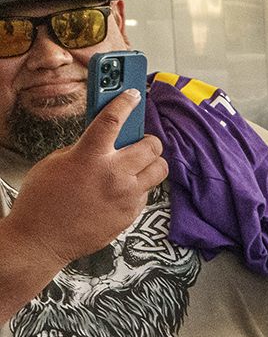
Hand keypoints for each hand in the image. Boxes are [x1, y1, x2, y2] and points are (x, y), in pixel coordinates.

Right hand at [7, 90, 167, 264]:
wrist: (40, 241)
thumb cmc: (41, 202)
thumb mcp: (55, 163)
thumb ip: (82, 149)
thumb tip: (102, 141)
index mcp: (89, 157)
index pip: (113, 120)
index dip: (125, 102)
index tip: (133, 95)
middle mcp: (113, 174)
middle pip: (151, 144)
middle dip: (147, 140)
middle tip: (138, 143)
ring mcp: (125, 195)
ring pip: (159, 168)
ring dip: (151, 163)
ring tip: (136, 165)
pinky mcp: (131, 213)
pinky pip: (147, 192)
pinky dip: (139, 187)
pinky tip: (122, 190)